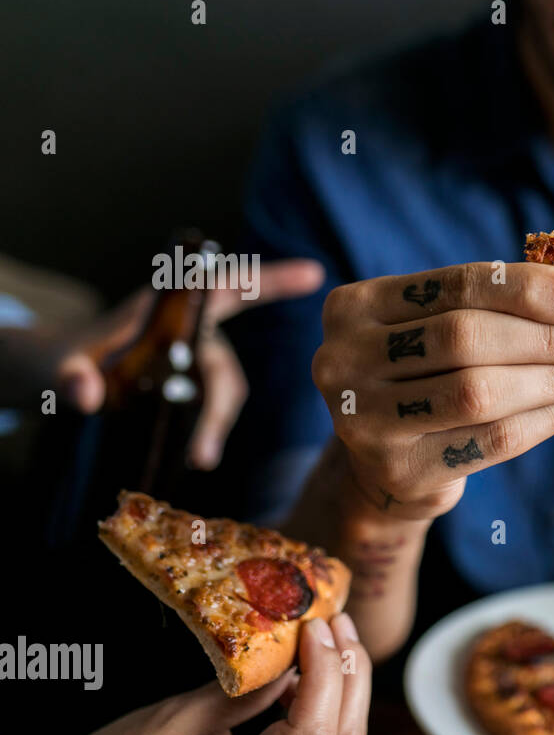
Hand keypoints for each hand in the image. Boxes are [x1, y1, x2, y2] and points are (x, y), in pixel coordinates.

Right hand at [16, 614, 369, 734]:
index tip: (319, 625)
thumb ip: (246, 693)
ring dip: (349, 704)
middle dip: (348, 676)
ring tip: (332, 652)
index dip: (328, 671)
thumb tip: (299, 655)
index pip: (313, 733)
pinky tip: (315, 700)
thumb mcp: (172, 721)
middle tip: (337, 624)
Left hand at [53, 258, 324, 468]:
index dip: (271, 280)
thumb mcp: (58, 367)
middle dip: (218, 406)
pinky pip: (215, 404)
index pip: (226, 286)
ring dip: (216, 422)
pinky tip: (196, 454)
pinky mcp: (193, 386)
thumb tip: (86, 394)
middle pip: (224, 363)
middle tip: (201, 454)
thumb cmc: (63, 358)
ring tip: (198, 459)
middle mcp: (191, 330)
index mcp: (168, 307)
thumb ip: (70, 378)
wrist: (58, 375)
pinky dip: (210, 428)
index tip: (313, 274)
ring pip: (224, 388)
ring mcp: (195, 359)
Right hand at [311, 263, 553, 521]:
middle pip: (465, 337)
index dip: (529, 289)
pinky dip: (544, 419)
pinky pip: (491, 440)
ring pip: (478, 391)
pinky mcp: (399, 470)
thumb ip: (498, 304)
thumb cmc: (428, 376)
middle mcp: (344, 359)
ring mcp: (365, 420)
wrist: (387, 464)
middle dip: (546, 337)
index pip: (456, 285)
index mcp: (355, 306)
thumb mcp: (442, 327)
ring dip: (550, 379)